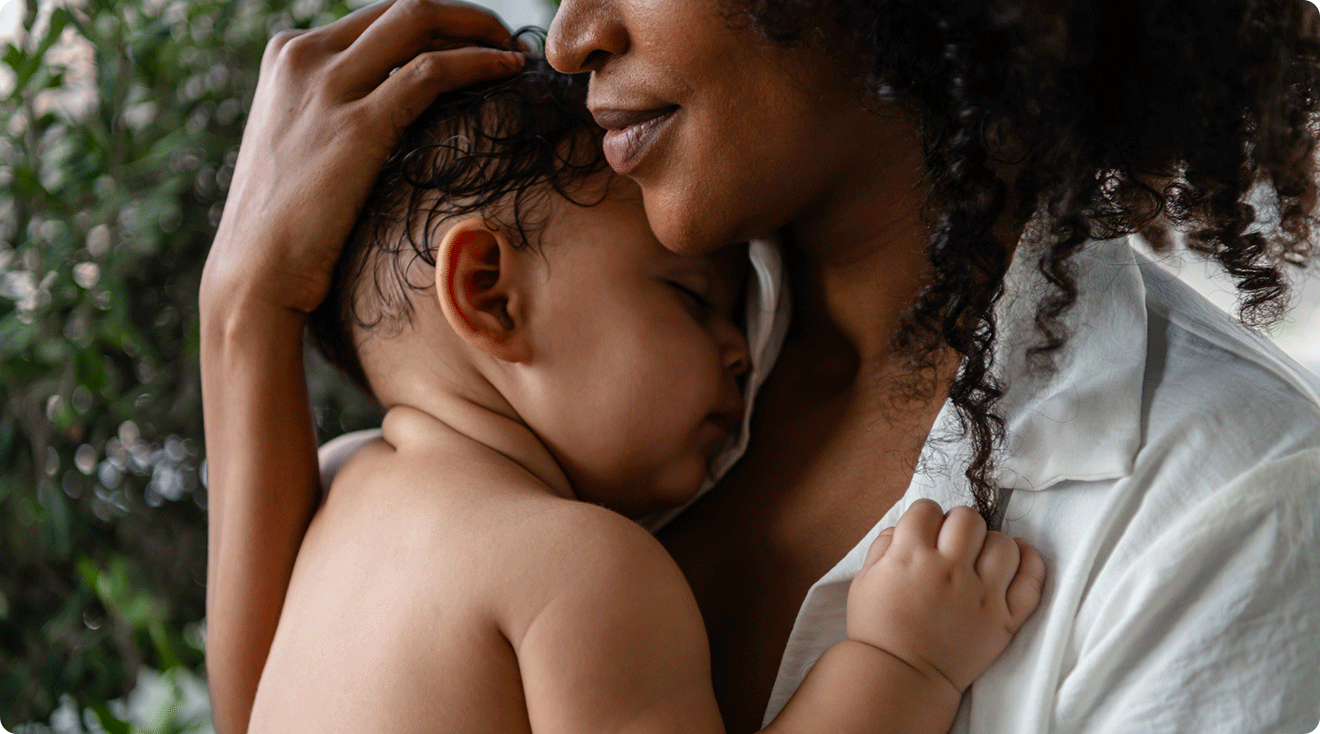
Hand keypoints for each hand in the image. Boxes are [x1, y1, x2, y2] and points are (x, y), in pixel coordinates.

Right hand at [201, 0, 524, 315]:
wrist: (255, 271)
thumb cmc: (285, 226)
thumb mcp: (302, 146)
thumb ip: (334, 114)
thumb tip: (391, 114)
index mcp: (287, 55)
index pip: (376, 17)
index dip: (432, 22)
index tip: (469, 39)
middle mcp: (303, 56)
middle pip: (400, 8)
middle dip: (460, 16)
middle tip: (500, 37)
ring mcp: (328, 86)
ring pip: (418, 21)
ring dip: (477, 29)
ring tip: (511, 50)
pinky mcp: (358, 124)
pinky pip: (432, 71)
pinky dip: (479, 62)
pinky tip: (509, 70)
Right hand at [846, 499, 1044, 693]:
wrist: (900, 678)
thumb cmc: (878, 629)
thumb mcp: (864, 580)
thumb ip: (884, 545)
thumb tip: (905, 526)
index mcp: (910, 557)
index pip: (927, 509)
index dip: (924, 517)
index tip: (924, 531)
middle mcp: (949, 570)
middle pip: (967, 519)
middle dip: (957, 524)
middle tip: (952, 543)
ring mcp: (981, 595)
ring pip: (1003, 544)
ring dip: (991, 543)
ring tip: (981, 557)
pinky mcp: (1005, 619)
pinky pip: (1031, 581)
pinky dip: (1030, 563)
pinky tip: (1019, 557)